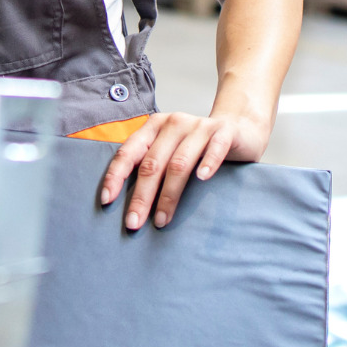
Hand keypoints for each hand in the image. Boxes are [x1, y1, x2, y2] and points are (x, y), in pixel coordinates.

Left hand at [97, 103, 272, 231]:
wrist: (239, 127)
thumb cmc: (198, 146)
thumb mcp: (170, 150)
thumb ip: (153, 165)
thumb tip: (128, 204)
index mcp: (154, 127)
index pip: (128, 152)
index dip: (115, 176)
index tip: (107, 200)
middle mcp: (173, 124)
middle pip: (152, 163)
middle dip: (141, 196)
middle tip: (134, 223)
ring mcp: (199, 127)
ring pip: (179, 163)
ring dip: (168, 194)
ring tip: (162, 220)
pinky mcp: (223, 132)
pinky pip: (214, 149)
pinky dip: (208, 163)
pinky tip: (202, 179)